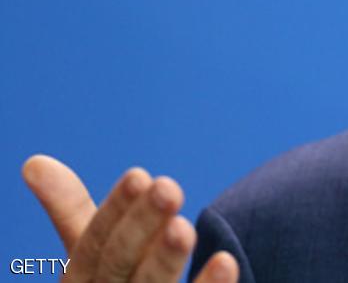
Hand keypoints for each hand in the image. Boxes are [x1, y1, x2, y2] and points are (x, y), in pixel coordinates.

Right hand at [22, 155, 238, 281]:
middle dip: (141, 227)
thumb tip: (34, 162)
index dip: (115, 211)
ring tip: (185, 227)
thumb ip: (71, 211)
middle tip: (168, 187)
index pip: (93, 245)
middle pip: (119, 265)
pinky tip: (226, 261)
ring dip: (166, 259)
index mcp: (82, 281)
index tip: (139, 175)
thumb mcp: (93, 254)